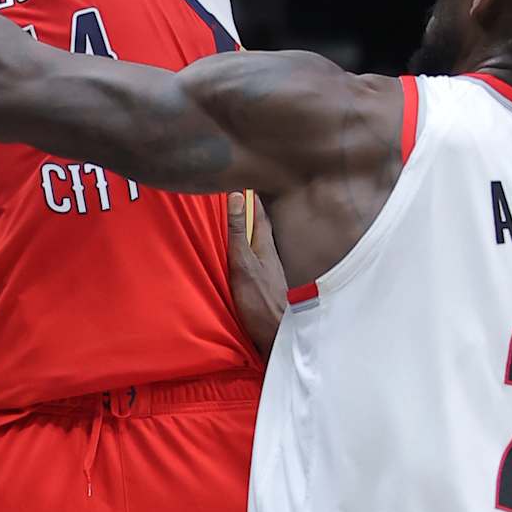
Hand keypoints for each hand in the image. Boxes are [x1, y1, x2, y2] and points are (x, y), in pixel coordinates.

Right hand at [226, 191, 287, 358]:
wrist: (276, 334)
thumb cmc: (259, 301)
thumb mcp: (243, 264)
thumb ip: (239, 232)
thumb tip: (237, 196)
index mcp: (265, 244)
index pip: (259, 210)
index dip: (250, 194)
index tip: (241, 177)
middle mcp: (269, 252)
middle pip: (259, 223)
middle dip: (250, 206)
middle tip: (237, 189)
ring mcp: (268, 267)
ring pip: (257, 238)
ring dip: (247, 225)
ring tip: (235, 213)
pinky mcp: (263, 281)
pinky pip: (253, 254)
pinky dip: (245, 244)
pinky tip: (239, 249)